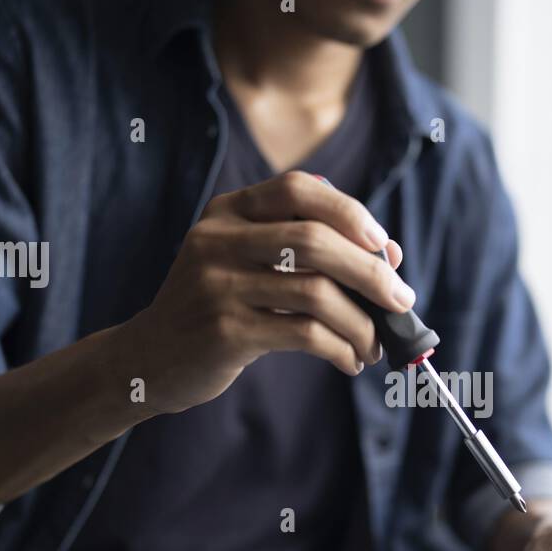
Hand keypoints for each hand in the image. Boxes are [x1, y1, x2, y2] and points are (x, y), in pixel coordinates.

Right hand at [114, 171, 413, 414]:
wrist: (150, 357)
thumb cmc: (217, 308)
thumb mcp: (249, 265)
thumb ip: (309, 254)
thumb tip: (391, 257)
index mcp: (227, 212)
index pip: (299, 190)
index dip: (351, 214)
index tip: (384, 247)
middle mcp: (218, 239)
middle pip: (315, 239)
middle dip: (372, 272)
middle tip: (401, 301)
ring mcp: (217, 284)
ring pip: (316, 292)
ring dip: (362, 323)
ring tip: (376, 344)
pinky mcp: (224, 330)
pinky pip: (304, 333)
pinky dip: (341, 348)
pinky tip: (350, 360)